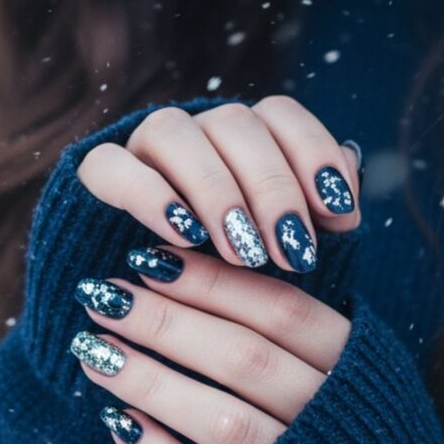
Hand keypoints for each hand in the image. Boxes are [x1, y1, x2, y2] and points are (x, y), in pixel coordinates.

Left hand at [70, 246, 350, 443]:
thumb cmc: (357, 433)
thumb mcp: (359, 370)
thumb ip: (301, 329)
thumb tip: (213, 264)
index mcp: (360, 369)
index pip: (281, 310)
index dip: (213, 280)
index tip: (149, 258)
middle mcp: (332, 420)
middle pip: (243, 357)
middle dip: (165, 322)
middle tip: (104, 295)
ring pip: (218, 420)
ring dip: (149, 381)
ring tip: (92, 349)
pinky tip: (117, 419)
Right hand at [76, 96, 362, 273]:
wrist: (140, 327)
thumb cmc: (225, 294)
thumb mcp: (279, 267)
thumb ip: (313, 226)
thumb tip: (349, 193)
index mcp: (241, 140)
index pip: (280, 115)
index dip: (314, 154)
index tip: (339, 212)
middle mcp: (193, 132)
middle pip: (235, 124)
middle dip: (271, 188)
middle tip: (290, 253)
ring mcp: (139, 148)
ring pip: (173, 132)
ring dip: (215, 189)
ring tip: (243, 253)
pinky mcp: (93, 179)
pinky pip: (113, 166)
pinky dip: (149, 195)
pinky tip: (183, 236)